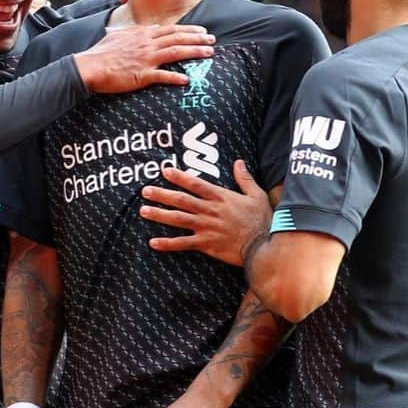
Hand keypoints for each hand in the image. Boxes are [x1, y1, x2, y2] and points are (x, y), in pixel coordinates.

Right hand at [74, 24, 214, 92]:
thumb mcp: (117, 36)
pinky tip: (188, 80)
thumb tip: (146, 28)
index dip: (188, 29)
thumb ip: (133, 32)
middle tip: (213, 39)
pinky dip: (176, 77)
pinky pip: (163, 76)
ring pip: (176, 52)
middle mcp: (147, 44)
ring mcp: (146, 59)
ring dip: (195, 52)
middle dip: (198, 38)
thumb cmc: (100, 53)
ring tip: (209, 53)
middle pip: (178, 38)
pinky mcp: (142, 75)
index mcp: (142, 34)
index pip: (170, 29)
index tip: (201, 30)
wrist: (89, 67)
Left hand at [140, 160, 271, 266]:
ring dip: (159, 215)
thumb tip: (239, 162)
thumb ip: (245, 178)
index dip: (179, 176)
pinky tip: (153, 243)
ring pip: (178, 219)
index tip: (164, 170)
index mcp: (221, 197)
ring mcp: (206, 227)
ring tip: (143, 210)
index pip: (196, 184)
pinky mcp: (206, 244)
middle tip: (145, 191)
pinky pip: (183, 244)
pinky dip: (168, 243)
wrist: (263, 245)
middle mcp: (210, 210)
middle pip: (181, 200)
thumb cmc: (262, 221)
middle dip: (162, 194)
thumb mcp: (257, 195)